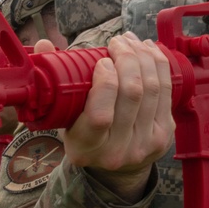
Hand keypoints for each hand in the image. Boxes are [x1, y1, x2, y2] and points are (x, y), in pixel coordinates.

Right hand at [62, 33, 173, 201]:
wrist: (118, 166)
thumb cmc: (85, 132)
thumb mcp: (64, 117)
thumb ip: (53, 81)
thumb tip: (42, 46)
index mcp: (86, 148)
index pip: (101, 116)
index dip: (106, 83)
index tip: (103, 61)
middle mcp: (118, 150)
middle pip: (132, 94)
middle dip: (127, 58)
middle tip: (118, 42)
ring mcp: (146, 143)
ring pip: (152, 89)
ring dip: (144, 56)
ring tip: (131, 41)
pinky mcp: (165, 133)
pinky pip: (166, 91)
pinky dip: (159, 65)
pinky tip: (149, 50)